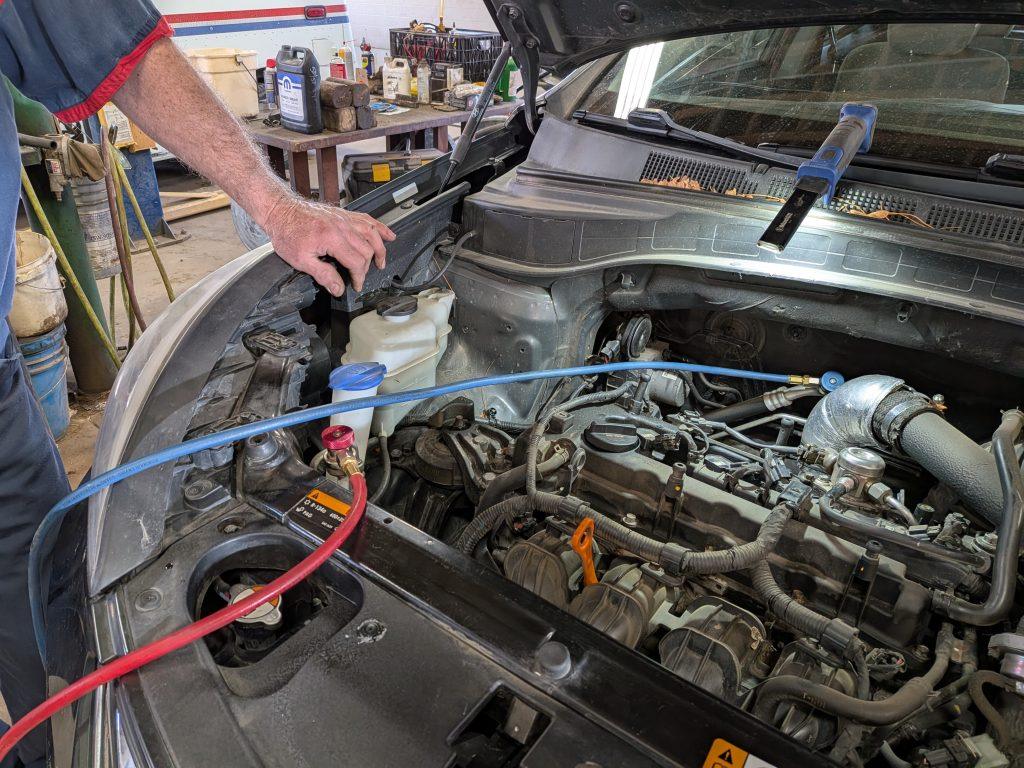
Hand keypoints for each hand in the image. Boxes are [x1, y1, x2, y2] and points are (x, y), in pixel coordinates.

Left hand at [261, 195, 395, 295]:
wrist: (280, 210)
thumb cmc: (287, 232)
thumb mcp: (300, 260)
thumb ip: (323, 275)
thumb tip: (338, 288)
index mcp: (332, 238)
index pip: (356, 262)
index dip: (359, 277)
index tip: (356, 285)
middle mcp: (342, 226)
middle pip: (367, 250)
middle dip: (367, 267)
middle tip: (360, 277)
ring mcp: (344, 218)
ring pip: (372, 234)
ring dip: (380, 249)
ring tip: (381, 261)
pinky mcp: (343, 214)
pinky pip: (367, 219)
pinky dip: (380, 227)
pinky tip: (387, 234)